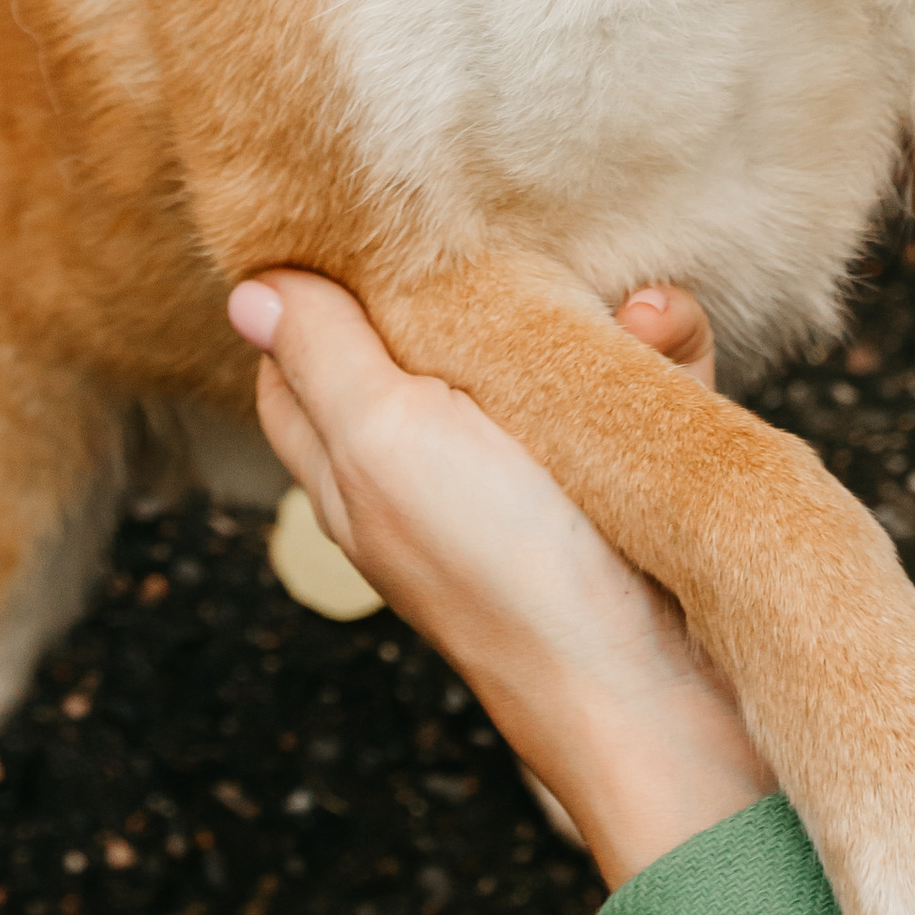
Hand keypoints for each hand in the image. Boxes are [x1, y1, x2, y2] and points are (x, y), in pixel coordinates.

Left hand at [229, 270, 772, 887]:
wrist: (660, 703)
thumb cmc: (506, 574)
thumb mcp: (386, 443)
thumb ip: (323, 358)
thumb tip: (247, 292)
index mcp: (356, 472)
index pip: (301, 360)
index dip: (319, 285)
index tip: (361, 211)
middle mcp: (436, 476)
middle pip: (429, 340)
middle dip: (476, 281)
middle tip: (505, 237)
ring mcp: (534, 483)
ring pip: (547, 355)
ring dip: (591, 314)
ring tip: (626, 311)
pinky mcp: (623, 486)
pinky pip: (631, 389)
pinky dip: (657, 357)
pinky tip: (667, 339)